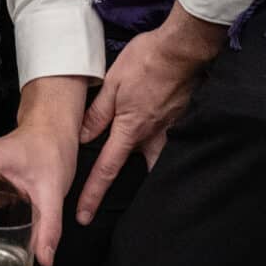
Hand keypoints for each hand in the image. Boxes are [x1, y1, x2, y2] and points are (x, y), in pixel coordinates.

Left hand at [73, 10, 221, 222]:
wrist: (181, 50)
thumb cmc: (145, 61)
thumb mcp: (112, 83)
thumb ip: (98, 113)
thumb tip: (82, 137)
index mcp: (130, 129)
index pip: (107, 169)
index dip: (93, 193)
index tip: (83, 215)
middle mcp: (152, 137)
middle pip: (138, 171)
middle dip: (127, 188)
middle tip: (117, 197)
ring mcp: (171, 132)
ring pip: (158, 161)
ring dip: (150, 169)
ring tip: (144, 174)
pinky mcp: (183, 123)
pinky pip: (173, 144)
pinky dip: (166, 149)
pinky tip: (161, 143)